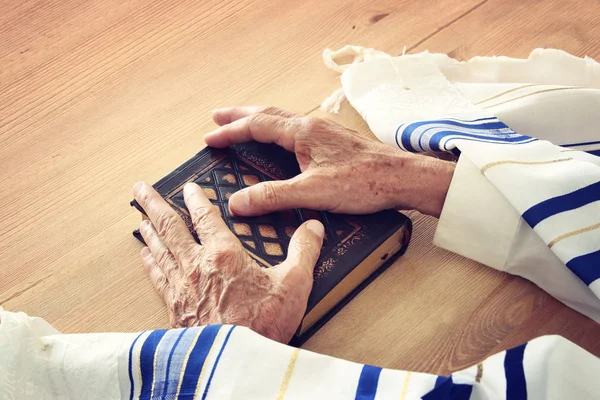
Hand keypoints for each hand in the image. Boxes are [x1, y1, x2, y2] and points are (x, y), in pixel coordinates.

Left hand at [132, 181, 323, 342]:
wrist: (236, 365)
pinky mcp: (174, 309)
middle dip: (153, 204)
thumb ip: (304, 252)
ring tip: (140, 216)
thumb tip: (313, 228)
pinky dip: (150, 262)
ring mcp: (181, 287)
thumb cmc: (263, 326)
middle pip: (169, 227)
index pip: (205, 217)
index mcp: (224, 255)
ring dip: (149, 229)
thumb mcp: (294, 285)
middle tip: (139, 188)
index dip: (196, 198)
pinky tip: (145, 255)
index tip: (188, 186)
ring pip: (159, 249)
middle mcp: (196, 266)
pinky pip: (157, 277)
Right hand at [205, 106, 454, 217]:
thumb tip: (238, 202)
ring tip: (242, 124)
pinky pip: (296, 129)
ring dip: (258, 120)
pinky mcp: (334, 142)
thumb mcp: (313, 192)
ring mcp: (325, 132)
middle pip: (267, 114)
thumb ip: (273, 196)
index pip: (256, 125)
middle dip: (239, 115)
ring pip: (283, 120)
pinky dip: (277, 130)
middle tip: (217, 116)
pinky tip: (281, 141)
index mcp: (303, 132)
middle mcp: (312, 126)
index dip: (230, 131)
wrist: (403, 178)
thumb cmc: (365, 182)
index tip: (209, 138)